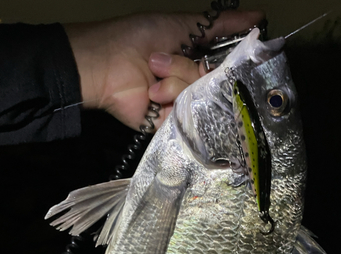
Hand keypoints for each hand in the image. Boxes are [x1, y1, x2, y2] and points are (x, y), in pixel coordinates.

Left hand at [63, 10, 263, 130]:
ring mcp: (181, 104)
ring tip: (152, 77)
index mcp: (198, 60)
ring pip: (199, 99)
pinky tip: (153, 95)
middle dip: (190, 70)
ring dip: (173, 82)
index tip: (238, 58)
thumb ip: (221, 23)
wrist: (109, 64)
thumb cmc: (141, 38)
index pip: (227, 67)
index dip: (231, 65)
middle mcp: (193, 84)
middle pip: (215, 84)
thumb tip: (259, 16)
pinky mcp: (169, 123)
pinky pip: (185, 117)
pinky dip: (168, 101)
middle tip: (164, 61)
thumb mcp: (184, 23)